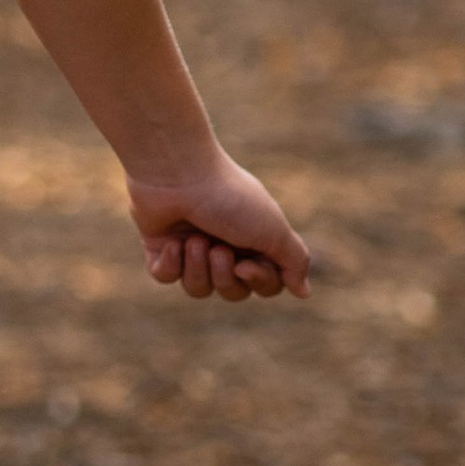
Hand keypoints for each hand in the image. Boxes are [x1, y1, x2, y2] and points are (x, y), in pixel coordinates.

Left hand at [127, 154, 310, 302]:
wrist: (179, 173)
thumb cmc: (230, 199)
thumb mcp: (274, 230)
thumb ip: (294, 261)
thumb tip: (304, 292)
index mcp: (255, 240)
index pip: (266, 285)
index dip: (258, 282)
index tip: (246, 265)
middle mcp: (225, 245)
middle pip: (232, 291)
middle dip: (224, 276)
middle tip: (217, 248)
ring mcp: (192, 247)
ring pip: (198, 289)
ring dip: (197, 268)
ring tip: (193, 240)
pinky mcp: (160, 246)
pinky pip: (165, 276)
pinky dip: (170, 263)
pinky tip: (171, 241)